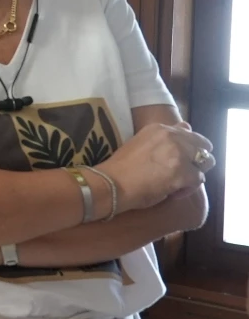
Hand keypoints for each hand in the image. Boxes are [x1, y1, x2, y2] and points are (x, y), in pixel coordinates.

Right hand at [98, 122, 213, 211]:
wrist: (111, 183)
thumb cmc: (122, 167)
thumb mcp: (143, 142)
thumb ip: (165, 136)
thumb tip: (186, 127)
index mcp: (160, 128)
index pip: (189, 132)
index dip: (188, 147)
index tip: (178, 158)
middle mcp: (172, 136)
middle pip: (203, 146)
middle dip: (197, 159)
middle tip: (182, 172)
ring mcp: (179, 154)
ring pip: (206, 162)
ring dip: (195, 173)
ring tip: (178, 182)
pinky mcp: (183, 173)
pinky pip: (198, 180)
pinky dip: (188, 188)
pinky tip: (173, 192)